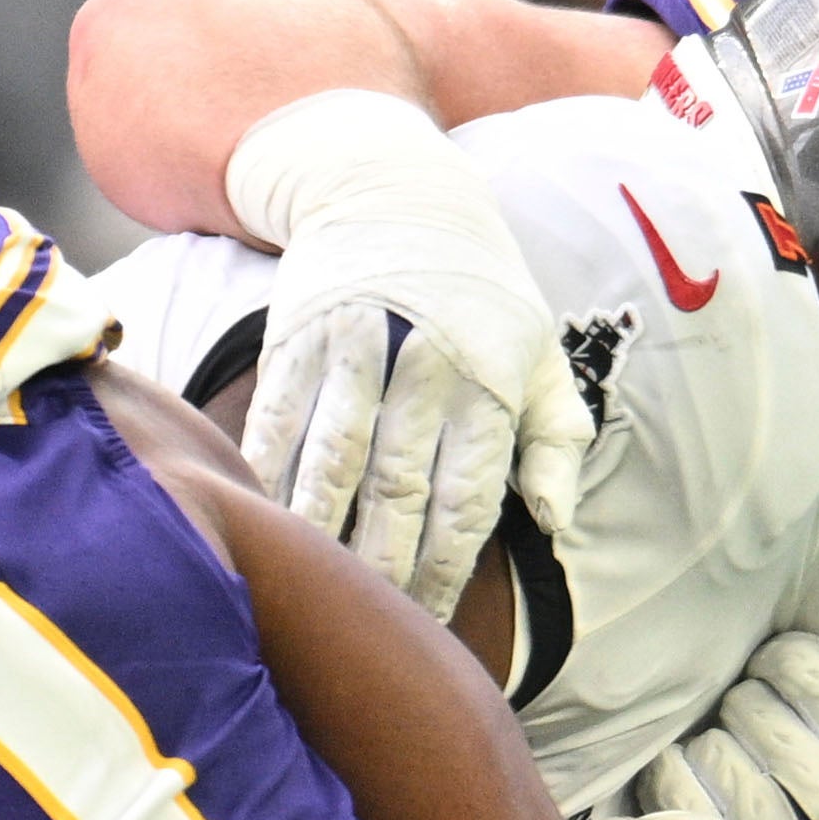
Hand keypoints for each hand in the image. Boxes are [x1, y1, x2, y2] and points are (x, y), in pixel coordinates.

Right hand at [226, 90, 594, 614]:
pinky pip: (276, 420)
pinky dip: (266, 476)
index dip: (446, 570)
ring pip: (332, 461)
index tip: (430, 627)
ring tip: (314, 593)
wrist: (396, 187)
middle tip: (367, 632)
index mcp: (486, 384)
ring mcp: (354, 351)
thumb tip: (556, 521)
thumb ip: (556, 441)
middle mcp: (422, 369)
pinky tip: (261, 524)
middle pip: (397, 491)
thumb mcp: (542, 352)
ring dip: (321, 534)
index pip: (466, 499)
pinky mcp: (296, 336)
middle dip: (382, 569)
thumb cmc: (482, 290)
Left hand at [677, 637, 818, 819]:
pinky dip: (674, 780)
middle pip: (753, 707)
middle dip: (748, 703)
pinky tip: (695, 786)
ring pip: (713, 751)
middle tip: (758, 722)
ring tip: (731, 757)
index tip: (786, 679)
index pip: (810, 671)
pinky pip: (679, 801)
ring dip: (712, 741)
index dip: (787, 661)